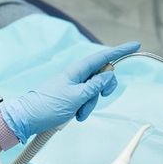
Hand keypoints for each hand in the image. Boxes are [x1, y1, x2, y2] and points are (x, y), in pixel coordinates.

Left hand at [0, 41, 139, 141]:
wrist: (27, 118)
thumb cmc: (48, 106)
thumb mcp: (77, 97)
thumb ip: (95, 86)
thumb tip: (109, 74)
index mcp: (77, 70)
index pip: (103, 57)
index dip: (120, 51)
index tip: (135, 45)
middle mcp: (76, 75)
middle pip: (102, 75)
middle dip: (104, 89)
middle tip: (100, 98)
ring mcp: (73, 86)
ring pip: (95, 90)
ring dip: (91, 103)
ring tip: (79, 113)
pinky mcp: (70, 96)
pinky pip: (86, 99)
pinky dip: (85, 108)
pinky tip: (75, 116)